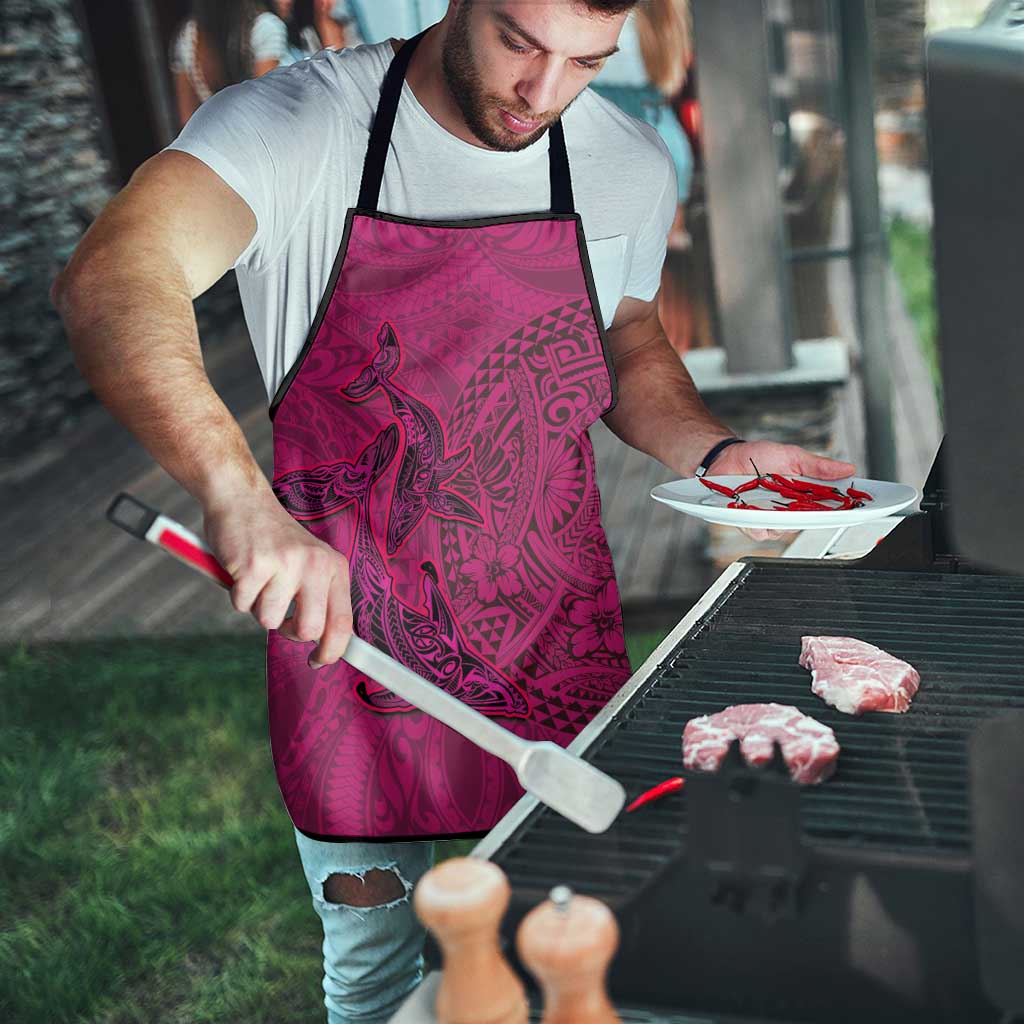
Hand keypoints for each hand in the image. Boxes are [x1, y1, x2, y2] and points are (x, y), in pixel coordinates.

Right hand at [203, 489, 352, 667]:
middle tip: (279, 615)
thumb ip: (319, 597)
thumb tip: (325, 645)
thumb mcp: (309, 562)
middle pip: (309, 630)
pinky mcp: (254, 565)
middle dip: (289, 632)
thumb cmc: (274, 540)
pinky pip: (242, 605)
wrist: (242, 499)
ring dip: (257, 607)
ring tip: (258, 579)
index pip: (343, 622)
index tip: (319, 661)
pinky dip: (237, 594)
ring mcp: (285, 564)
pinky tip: (242, 570)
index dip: (332, 650)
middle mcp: (315, 564)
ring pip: (269, 621)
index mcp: (334, 567)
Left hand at [709, 441, 856, 541]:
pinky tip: (756, 512)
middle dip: (813, 517)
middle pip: (809, 523)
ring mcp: (770, 518)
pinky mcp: (750, 523)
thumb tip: (848, 468)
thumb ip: (818, 466)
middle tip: (814, 506)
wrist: (726, 457)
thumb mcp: (792, 456)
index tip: (857, 508)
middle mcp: (789, 510)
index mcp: (803, 495)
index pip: (829, 507)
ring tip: (776, 504)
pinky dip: (758, 523)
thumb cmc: (758, 457)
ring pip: (784, 531)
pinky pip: (759, 532)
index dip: (844, 510)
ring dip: (782, 519)